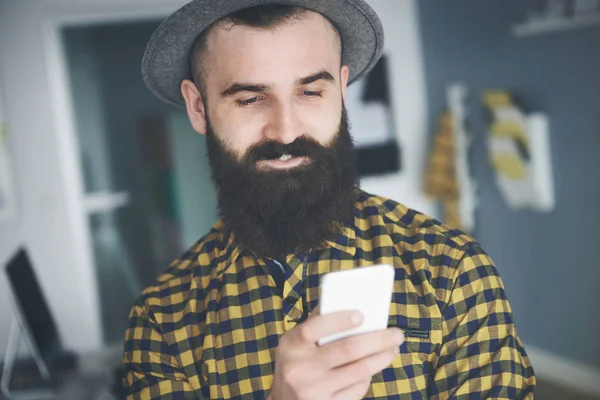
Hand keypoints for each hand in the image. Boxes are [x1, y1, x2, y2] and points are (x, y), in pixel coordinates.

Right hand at [268, 307, 403, 399]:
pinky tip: (372, 368)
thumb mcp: (297, 344)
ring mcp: (313, 390)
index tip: (361, 315)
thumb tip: (350, 304)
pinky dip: (368, 378)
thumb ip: (317, 325)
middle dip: (378, 340)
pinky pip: (357, 390)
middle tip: (397, 334)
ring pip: (359, 371)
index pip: (314, 328)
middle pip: (348, 349)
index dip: (339, 320)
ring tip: (393, 348)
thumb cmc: (297, 364)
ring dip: (382, 358)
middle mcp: (299, 368)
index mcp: (291, 345)